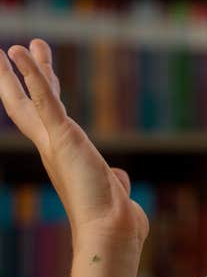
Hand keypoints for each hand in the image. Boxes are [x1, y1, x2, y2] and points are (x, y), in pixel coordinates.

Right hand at [0, 39, 148, 253]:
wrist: (111, 230)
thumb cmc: (115, 219)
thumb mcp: (114, 190)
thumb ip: (115, 179)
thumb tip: (120, 178)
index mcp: (63, 157)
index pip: (49, 119)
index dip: (44, 94)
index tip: (43, 75)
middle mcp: (52, 148)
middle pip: (32, 104)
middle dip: (29, 75)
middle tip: (23, 48)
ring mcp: (54, 142)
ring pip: (31, 98)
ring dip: (24, 70)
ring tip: (16, 46)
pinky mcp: (62, 136)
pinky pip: (44, 98)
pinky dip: (32, 74)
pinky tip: (21, 51)